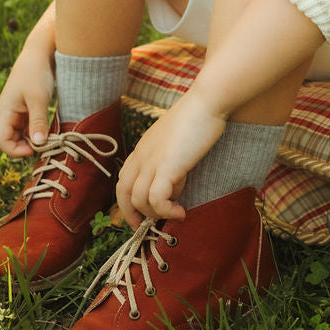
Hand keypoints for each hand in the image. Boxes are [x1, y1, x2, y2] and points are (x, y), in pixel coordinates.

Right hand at [0, 41, 54, 157]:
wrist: (40, 53)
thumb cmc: (36, 73)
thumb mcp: (39, 98)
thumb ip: (38, 121)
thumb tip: (39, 144)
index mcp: (4, 112)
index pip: (1, 141)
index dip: (15, 150)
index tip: (35, 149)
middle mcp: (7, 114)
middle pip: (10, 140)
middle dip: (25, 147)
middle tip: (46, 145)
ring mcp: (16, 112)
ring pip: (20, 135)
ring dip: (32, 140)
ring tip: (49, 138)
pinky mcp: (25, 110)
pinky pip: (27, 127)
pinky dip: (36, 132)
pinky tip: (49, 130)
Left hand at [114, 92, 225, 227]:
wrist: (207, 102)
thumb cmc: (198, 116)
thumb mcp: (176, 139)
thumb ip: (170, 158)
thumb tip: (175, 180)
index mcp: (142, 149)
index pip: (123, 180)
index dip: (128, 202)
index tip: (142, 214)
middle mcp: (141, 156)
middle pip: (122, 193)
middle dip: (131, 215)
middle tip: (147, 226)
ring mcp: (152, 161)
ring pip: (138, 200)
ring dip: (155, 213)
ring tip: (175, 213)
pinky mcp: (166, 167)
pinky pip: (156, 199)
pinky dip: (166, 211)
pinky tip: (181, 212)